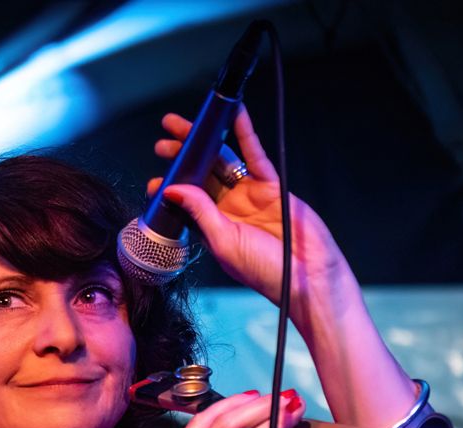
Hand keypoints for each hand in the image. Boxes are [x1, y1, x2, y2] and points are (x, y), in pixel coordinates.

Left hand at [147, 106, 357, 330]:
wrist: (309, 277)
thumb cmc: (266, 272)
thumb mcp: (225, 243)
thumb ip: (200, 213)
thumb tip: (172, 189)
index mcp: (212, 228)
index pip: (185, 203)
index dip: (169, 189)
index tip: (153, 181)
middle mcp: (228, 209)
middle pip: (200, 176)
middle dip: (180, 159)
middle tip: (161, 145)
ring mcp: (249, 195)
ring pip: (222, 161)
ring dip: (204, 141)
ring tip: (181, 126)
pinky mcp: (271, 186)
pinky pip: (255, 155)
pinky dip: (244, 133)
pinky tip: (233, 115)